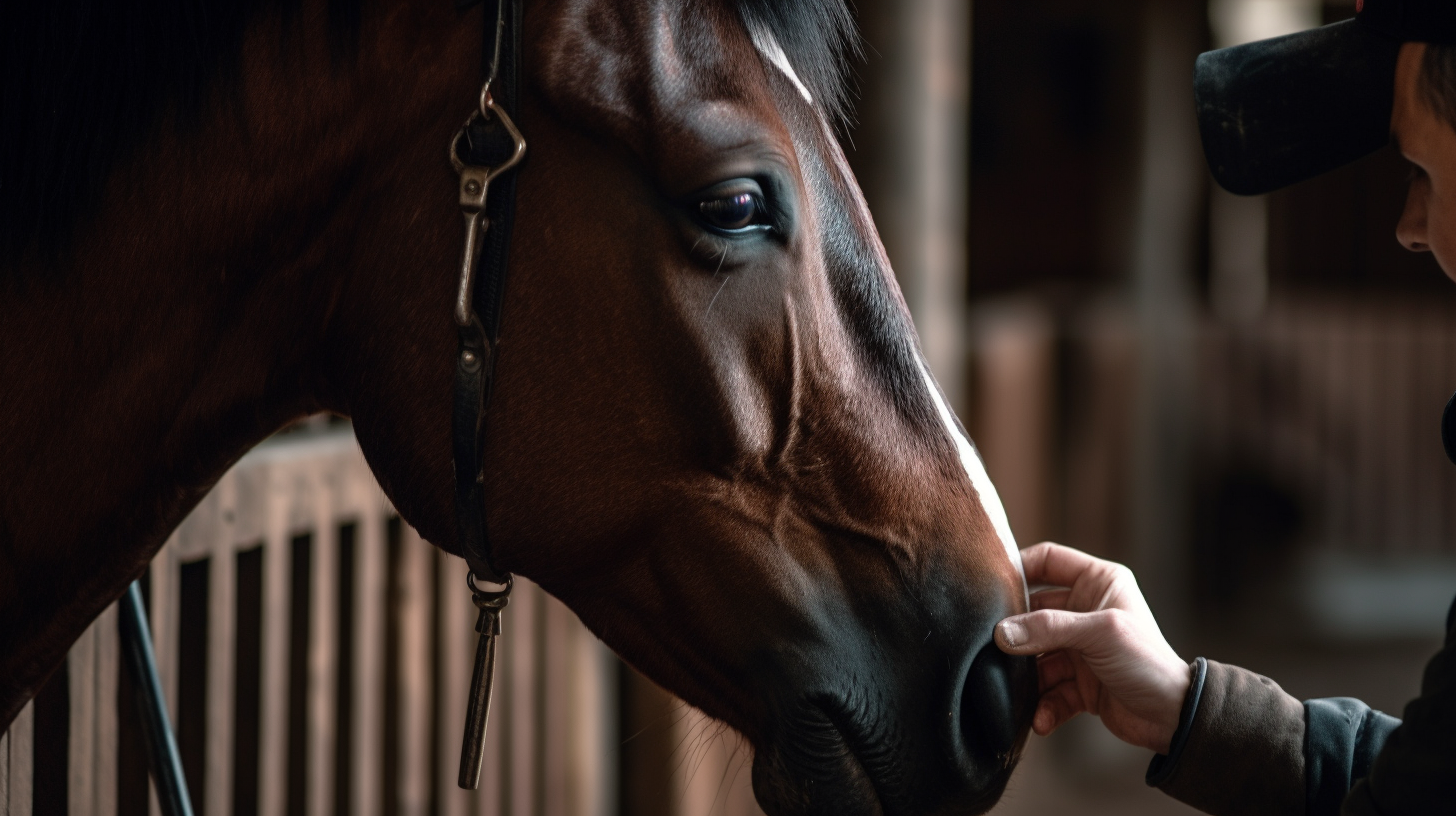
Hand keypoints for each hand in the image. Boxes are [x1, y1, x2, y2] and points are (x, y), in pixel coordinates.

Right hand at [994, 542, 1192, 753]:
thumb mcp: (1099, 634)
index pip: (1049, 561)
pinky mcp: (1079, 682)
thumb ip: (1048, 628)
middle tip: (995, 647)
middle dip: (1016, 632)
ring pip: (1036, 655)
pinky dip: (1043, 704)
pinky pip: (1049, 689)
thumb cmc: (1148, 662)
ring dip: (1027, 677)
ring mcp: (1080, 648)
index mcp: (1098, 583)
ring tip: (1017, 691)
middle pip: (1034, 612)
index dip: (1020, 567)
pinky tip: (1041, 718)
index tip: (991, 584)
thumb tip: (1002, 633)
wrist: (1172, 717)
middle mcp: (1086, 612)